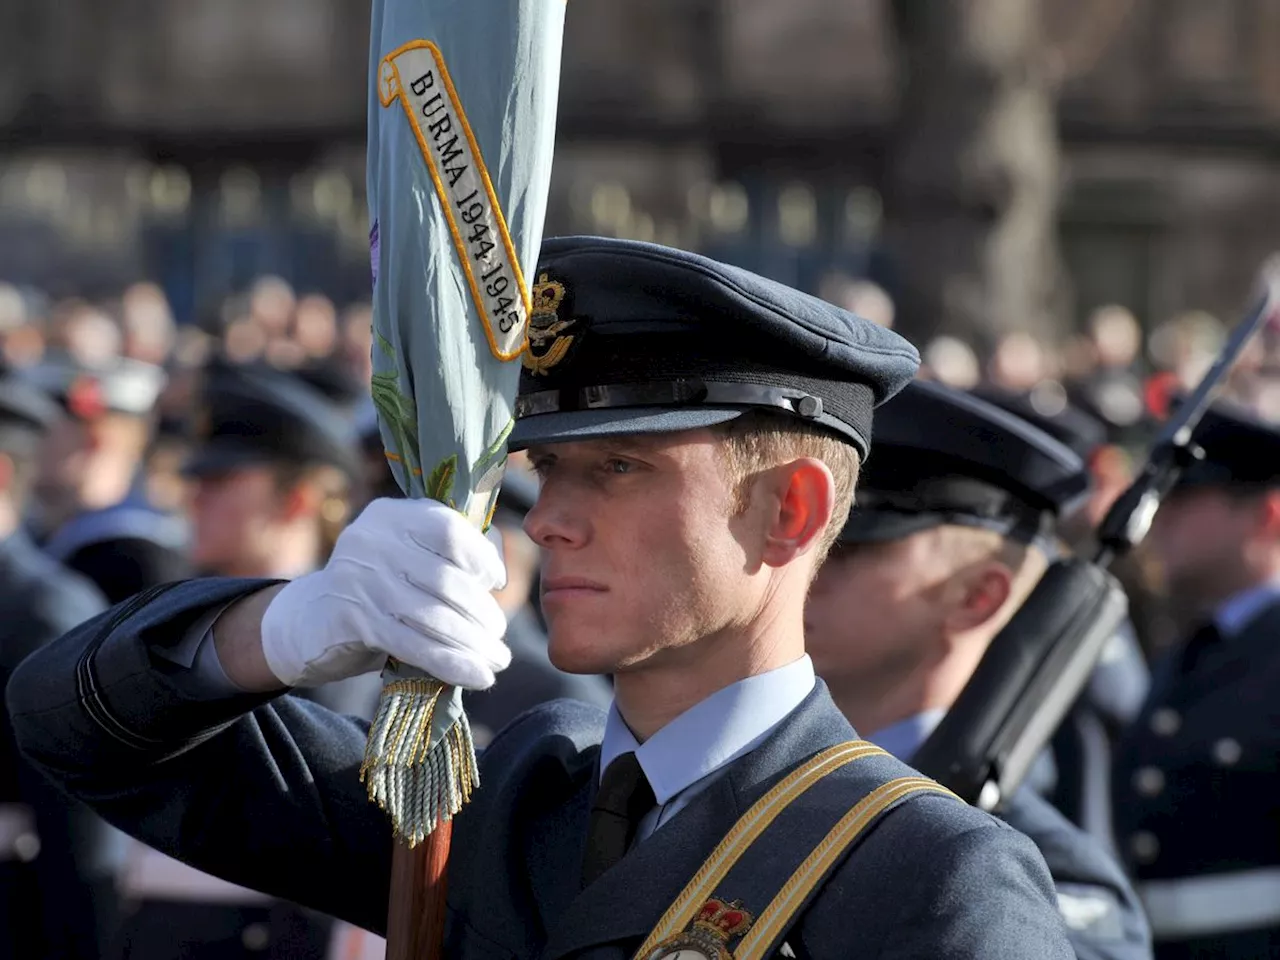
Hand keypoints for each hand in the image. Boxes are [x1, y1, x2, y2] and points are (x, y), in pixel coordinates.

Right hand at [259, 498, 510, 688]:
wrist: (311, 617)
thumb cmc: (377, 583)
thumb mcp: (406, 552)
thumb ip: (448, 551)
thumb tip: (496, 573)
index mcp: (391, 515)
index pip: (449, 530)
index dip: (482, 558)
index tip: (497, 583)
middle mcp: (372, 541)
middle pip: (446, 579)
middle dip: (482, 612)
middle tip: (499, 635)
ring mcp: (361, 581)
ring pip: (435, 617)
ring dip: (475, 644)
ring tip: (498, 659)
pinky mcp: (356, 622)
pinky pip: (416, 645)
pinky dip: (453, 664)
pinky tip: (479, 677)